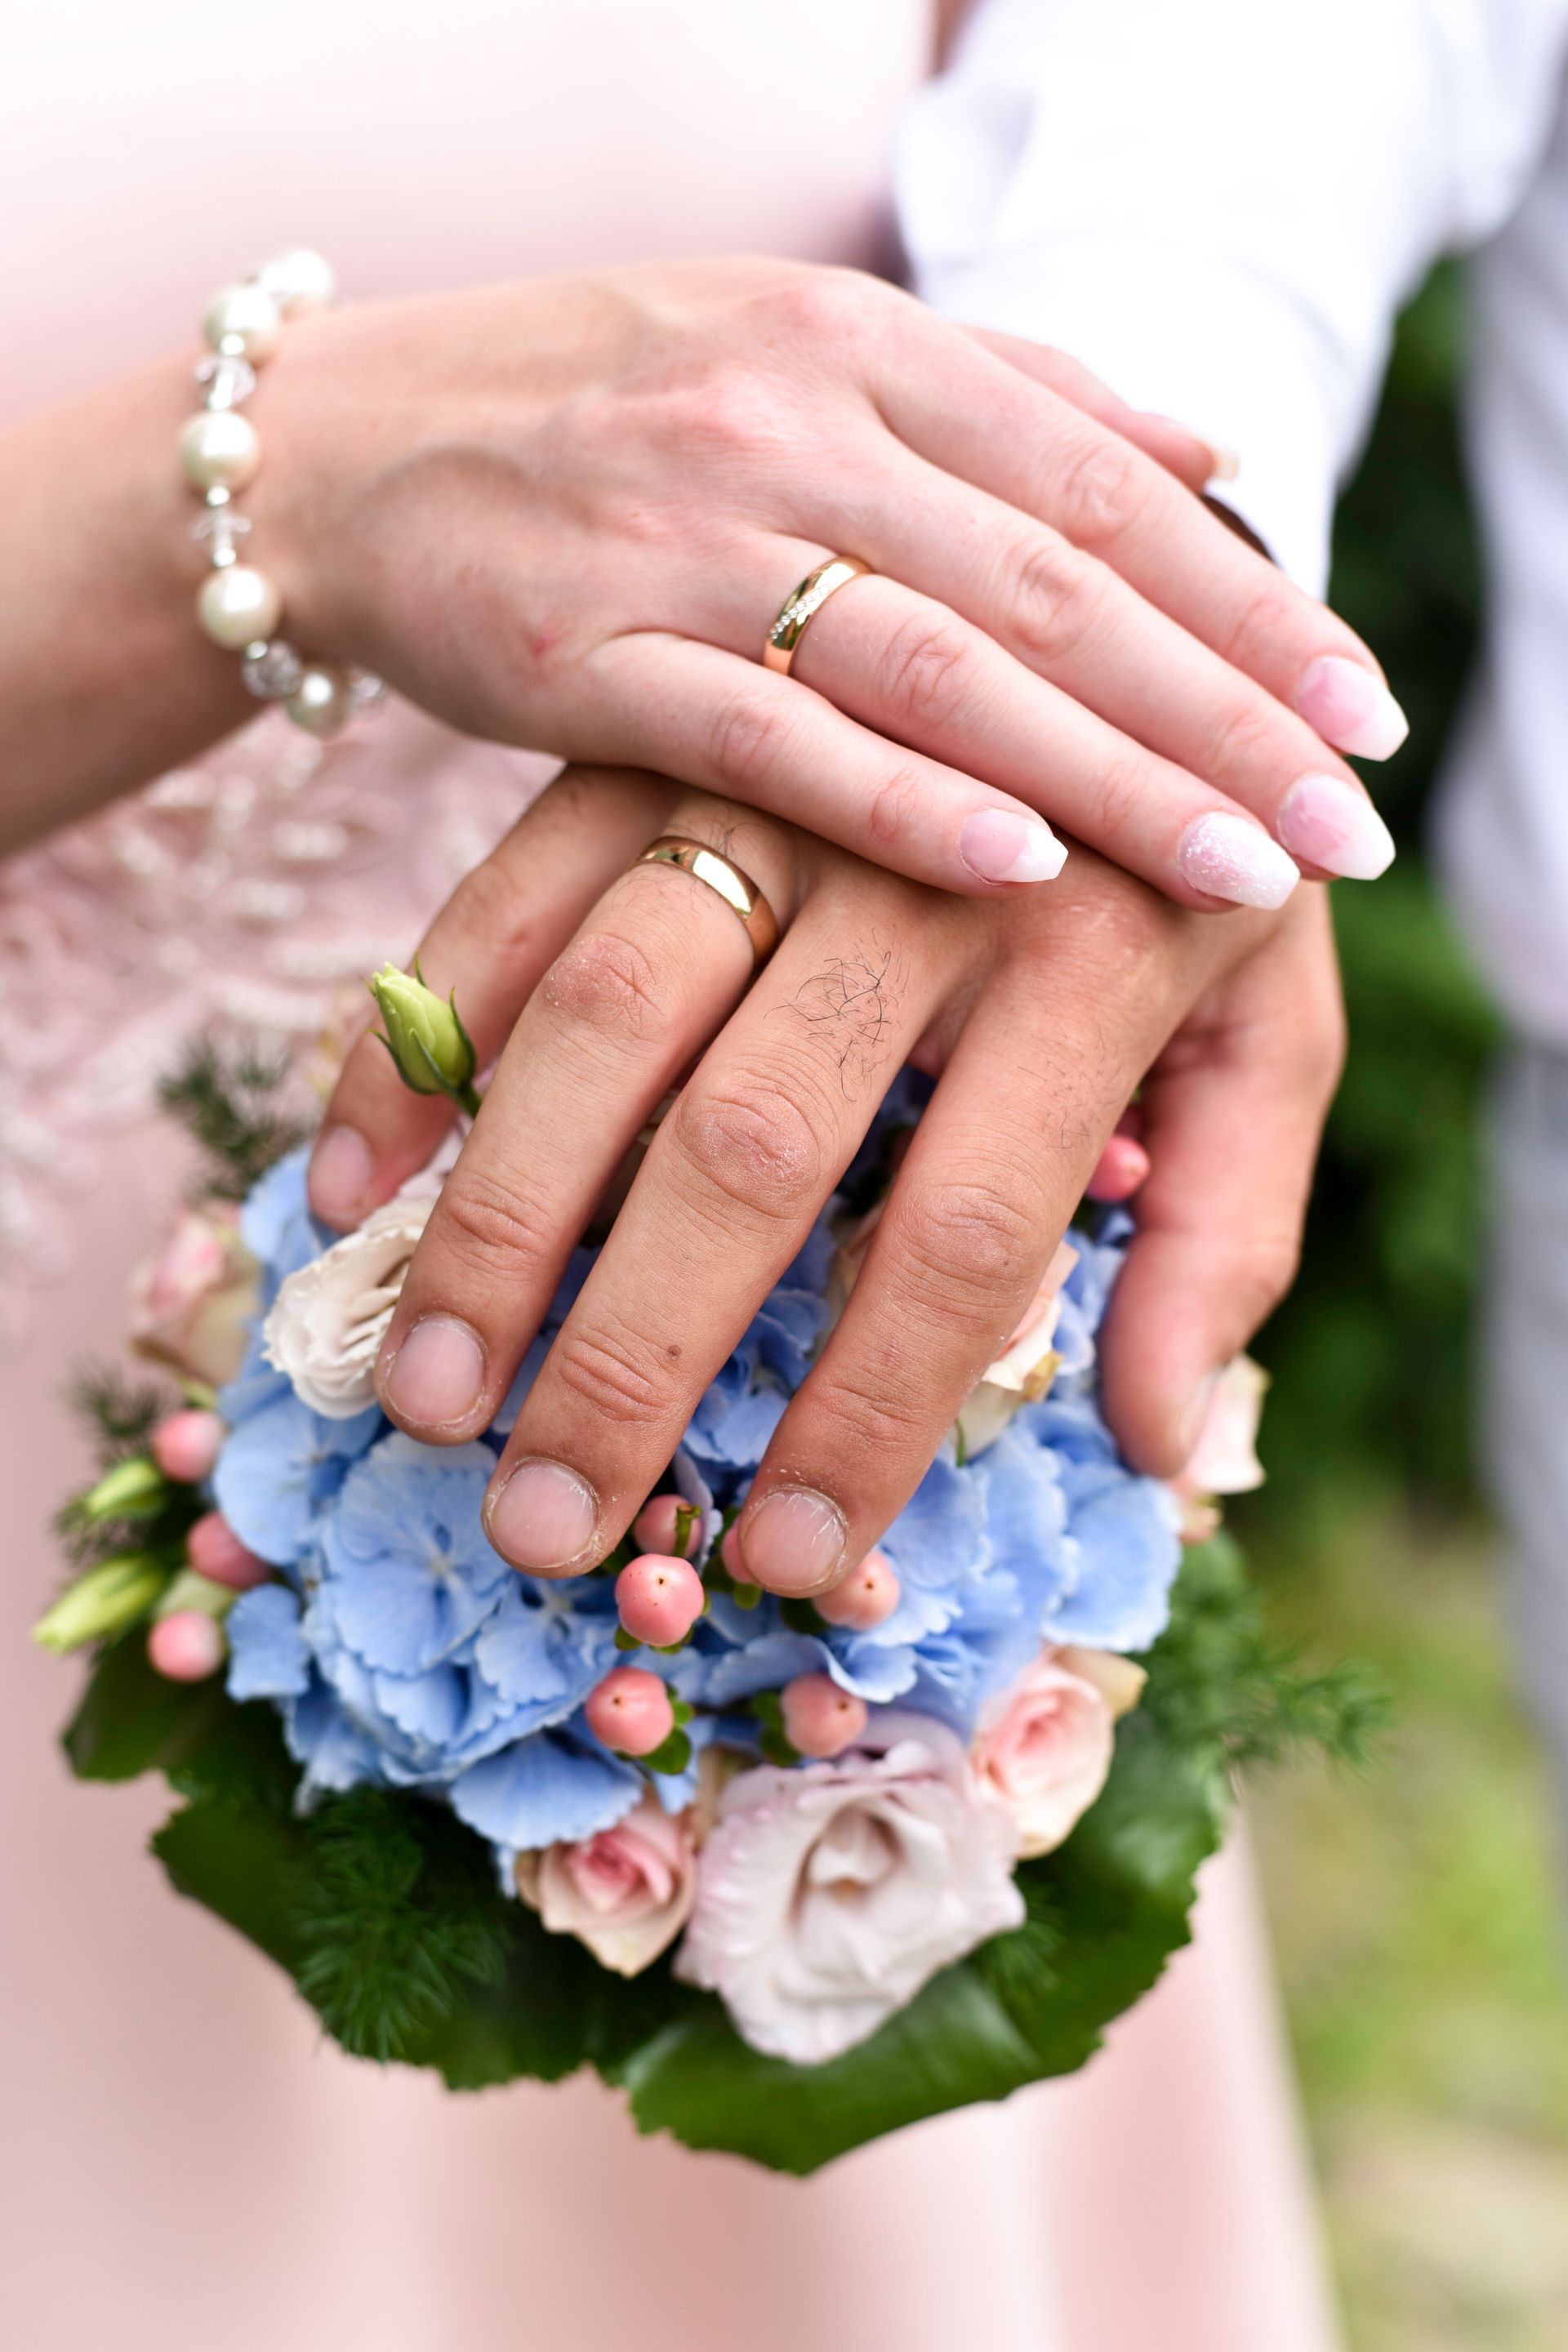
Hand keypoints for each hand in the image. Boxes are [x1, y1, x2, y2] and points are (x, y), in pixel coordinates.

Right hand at [249, 260, 1398, 905]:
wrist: (344, 449)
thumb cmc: (604, 414)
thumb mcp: (810, 355)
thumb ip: (1011, 400)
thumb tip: (1210, 446)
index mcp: (866, 344)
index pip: (1105, 480)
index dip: (1246, 602)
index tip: (1357, 711)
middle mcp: (792, 421)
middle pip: (1051, 580)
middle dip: (1216, 711)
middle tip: (1341, 825)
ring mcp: (683, 539)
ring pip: (935, 663)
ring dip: (1101, 775)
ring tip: (1235, 870)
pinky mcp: (585, 658)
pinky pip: (767, 738)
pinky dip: (899, 803)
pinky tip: (1020, 868)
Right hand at [309, 767, 1342, 1591]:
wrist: (1121, 593)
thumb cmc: (1193, 868)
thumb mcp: (1272, 1034)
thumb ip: (1224, 1231)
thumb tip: (1149, 1441)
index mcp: (1102, 955)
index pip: (966, 1234)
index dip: (869, 1412)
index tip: (790, 1558)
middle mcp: (925, 864)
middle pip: (753, 1139)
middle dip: (636, 1350)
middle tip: (541, 1522)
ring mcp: (777, 784)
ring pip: (609, 1011)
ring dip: (502, 1214)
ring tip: (428, 1390)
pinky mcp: (659, 737)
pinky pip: (510, 893)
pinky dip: (421, 1040)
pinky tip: (356, 1186)